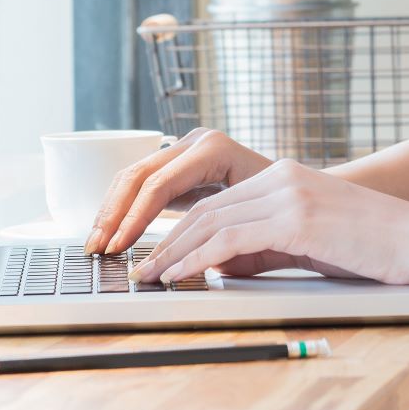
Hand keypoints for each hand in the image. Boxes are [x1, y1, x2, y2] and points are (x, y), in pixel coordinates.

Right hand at [87, 128, 277, 254]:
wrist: (313, 193)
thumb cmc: (296, 209)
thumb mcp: (267, 224)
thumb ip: (234, 244)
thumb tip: (200, 268)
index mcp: (215, 149)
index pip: (160, 185)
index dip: (134, 219)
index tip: (119, 248)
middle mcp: (197, 141)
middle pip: (139, 176)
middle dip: (113, 215)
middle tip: (95, 249)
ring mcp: (187, 149)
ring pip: (134, 177)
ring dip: (111, 212)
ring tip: (95, 245)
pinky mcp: (181, 166)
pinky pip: (143, 183)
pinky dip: (124, 209)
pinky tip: (113, 234)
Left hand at [130, 159, 408, 288]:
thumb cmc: (374, 251)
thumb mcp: (309, 245)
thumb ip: (265, 250)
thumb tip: (220, 266)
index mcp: (284, 177)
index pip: (217, 203)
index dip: (180, 232)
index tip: (156, 257)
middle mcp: (282, 177)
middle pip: (205, 208)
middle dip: (165, 241)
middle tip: (140, 269)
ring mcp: (289, 194)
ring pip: (211, 222)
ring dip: (173, 253)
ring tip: (150, 278)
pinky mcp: (297, 218)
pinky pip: (231, 239)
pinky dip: (198, 259)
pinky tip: (181, 276)